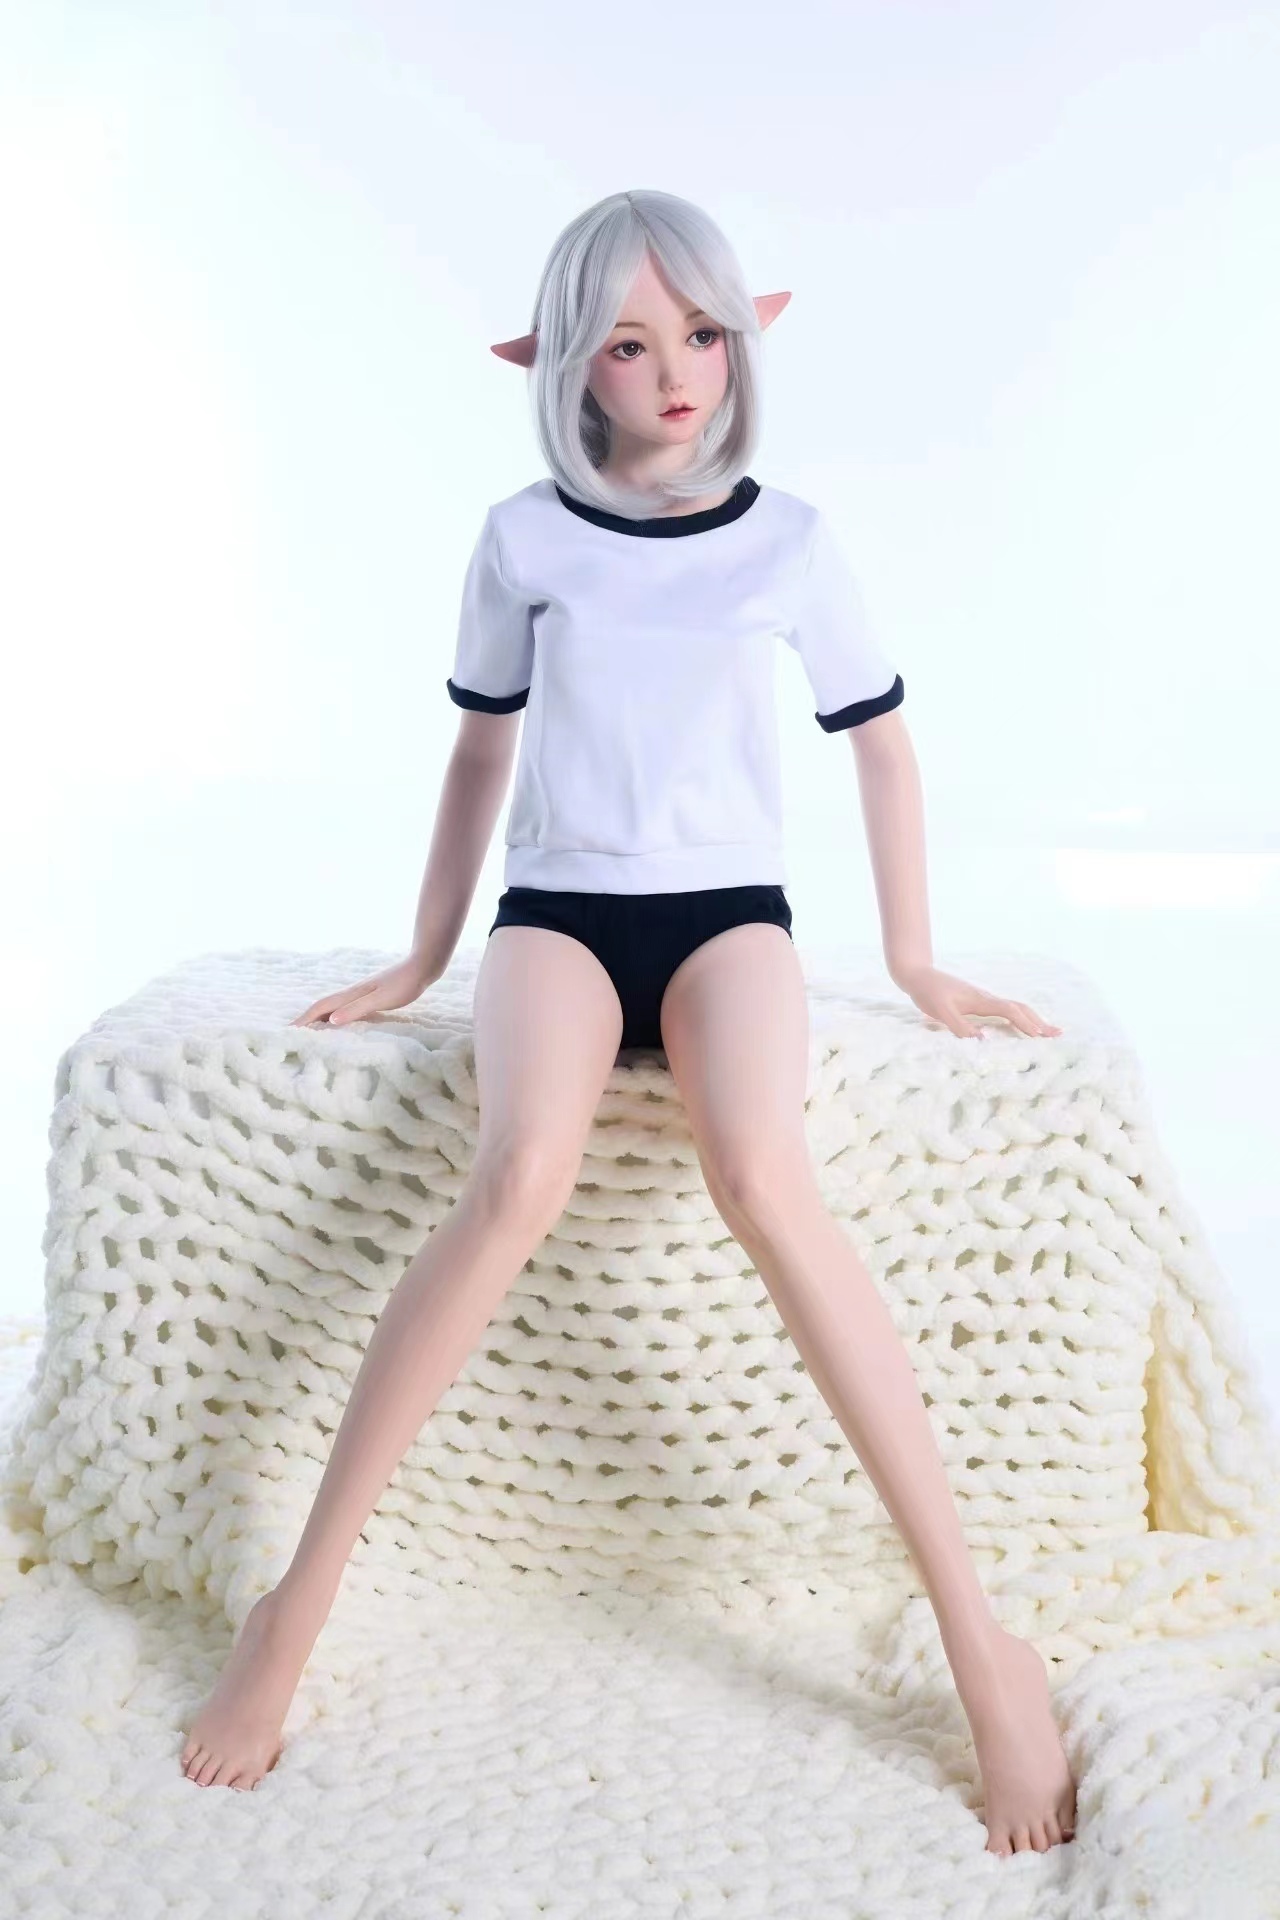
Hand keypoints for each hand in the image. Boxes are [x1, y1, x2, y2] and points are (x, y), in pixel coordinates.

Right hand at [291, 953, 441, 1028]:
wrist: (421, 966)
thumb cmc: (403, 984)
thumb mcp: (380, 1000)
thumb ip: (356, 1009)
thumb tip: (331, 1021)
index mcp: (351, 994)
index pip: (320, 1008)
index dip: (304, 1020)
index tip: (289, 1031)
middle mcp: (352, 993)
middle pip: (322, 1007)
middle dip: (306, 1020)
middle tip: (293, 1034)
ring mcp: (360, 993)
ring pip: (333, 1007)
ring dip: (319, 1019)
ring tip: (311, 1032)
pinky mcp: (370, 996)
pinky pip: (345, 1008)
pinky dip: (335, 1017)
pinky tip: (340, 1024)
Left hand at [889, 962, 1061, 1039]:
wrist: (917, 974)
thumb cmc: (928, 991)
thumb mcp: (940, 1011)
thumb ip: (960, 1026)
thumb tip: (983, 1042)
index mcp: (981, 1000)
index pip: (1010, 1011)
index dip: (1026, 1023)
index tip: (1040, 1036)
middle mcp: (986, 998)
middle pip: (1019, 1008)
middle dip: (1038, 1021)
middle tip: (1057, 1034)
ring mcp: (983, 999)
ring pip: (1014, 1008)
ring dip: (1031, 1019)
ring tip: (1045, 1031)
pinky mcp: (977, 1002)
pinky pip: (1004, 1010)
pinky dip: (1017, 1018)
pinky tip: (1019, 1025)